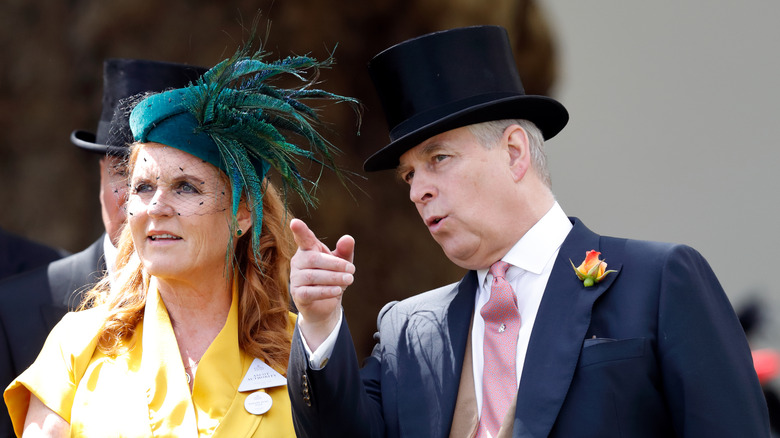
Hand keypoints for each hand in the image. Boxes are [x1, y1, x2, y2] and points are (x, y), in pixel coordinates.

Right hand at [289, 218, 354, 349]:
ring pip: (313, 276)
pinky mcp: (297, 295)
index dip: (299, 231)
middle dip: (335, 264)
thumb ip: (345, 250)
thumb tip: (348, 238)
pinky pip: (310, 292)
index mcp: (308, 249)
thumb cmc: (332, 277)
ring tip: (349, 279)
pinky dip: (325, 291)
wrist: (325, 305)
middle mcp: (298, 262)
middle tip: (352, 270)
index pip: (303, 238)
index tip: (295, 223)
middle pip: (314, 259)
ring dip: (334, 278)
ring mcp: (295, 278)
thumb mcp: (342, 262)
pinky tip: (337, 291)